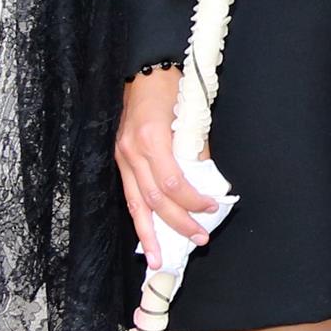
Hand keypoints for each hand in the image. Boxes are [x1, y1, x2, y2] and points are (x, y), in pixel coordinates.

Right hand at [115, 65, 214, 264]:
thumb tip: (208, 184)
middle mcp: (132, 152)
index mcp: (152, 139)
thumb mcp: (191, 117)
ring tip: (160, 258)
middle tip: (199, 239)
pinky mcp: (118, 159)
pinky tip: (147, 235)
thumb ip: (196, 152)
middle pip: (154, 200)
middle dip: (177, 224)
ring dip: (150, 233)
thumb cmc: (173, 90)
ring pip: (136, 204)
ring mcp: (121, 157)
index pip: (174, 183)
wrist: (144, 72)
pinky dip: (140, 216)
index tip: (212, 209)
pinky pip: (130, 194)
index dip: (193, 201)